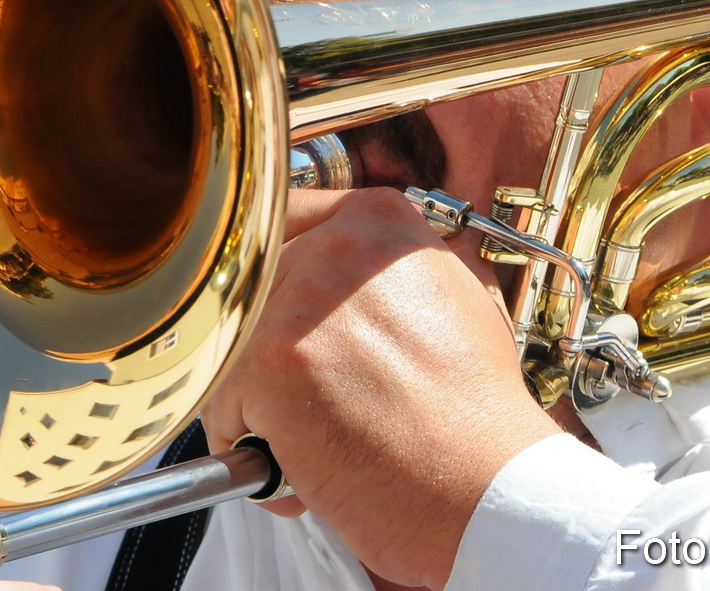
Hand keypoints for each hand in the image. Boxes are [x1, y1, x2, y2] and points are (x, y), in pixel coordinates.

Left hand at [201, 188, 564, 588]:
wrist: (488, 488)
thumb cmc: (475, 416)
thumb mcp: (451, 300)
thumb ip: (382, 273)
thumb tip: (329, 270)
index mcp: (378, 221)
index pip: (285, 230)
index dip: (278, 291)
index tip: (288, 331)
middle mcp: (336, 245)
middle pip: (251, 297)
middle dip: (268, 358)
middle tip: (322, 405)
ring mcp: (299, 301)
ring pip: (230, 352)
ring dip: (260, 407)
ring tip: (323, 441)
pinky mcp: (270, 363)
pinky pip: (222, 408)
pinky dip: (251, 453)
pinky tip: (311, 468)